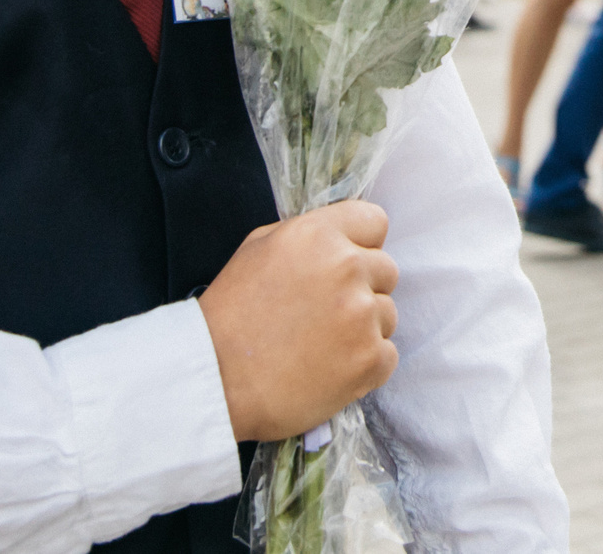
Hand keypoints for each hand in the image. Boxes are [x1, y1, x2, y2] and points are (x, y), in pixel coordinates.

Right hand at [199, 200, 398, 440]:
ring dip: (363, 329)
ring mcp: (361, 314)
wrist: (214, 381)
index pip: (375, 221)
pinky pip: (387, 355)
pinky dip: (365, 365)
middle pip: (386, 270)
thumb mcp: (257, 249)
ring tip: (320, 347)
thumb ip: (308, 236)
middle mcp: (346, 266)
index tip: (346, 267)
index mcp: (318, 234)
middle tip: (325, 315)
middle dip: (362, 290)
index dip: (361, 245)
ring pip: (387, 314)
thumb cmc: (229, 316)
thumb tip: (342, 237)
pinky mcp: (369, 358)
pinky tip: (330, 370)